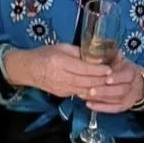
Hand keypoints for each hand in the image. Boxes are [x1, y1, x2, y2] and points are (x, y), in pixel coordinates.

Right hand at [4, 44, 143, 112]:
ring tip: (110, 84)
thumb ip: (79, 52)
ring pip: (85, 90)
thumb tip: (96, 56)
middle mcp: (61, 77)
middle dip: (102, 80)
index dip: (99, 70)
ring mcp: (61, 88)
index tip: (111, 68)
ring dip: (99, 88)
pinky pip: (80, 93)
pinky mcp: (62, 94)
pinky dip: (91, 91)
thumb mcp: (61, 47)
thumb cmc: (44, 54)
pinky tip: (99, 88)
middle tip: (115, 77)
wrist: (27, 69)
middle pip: (87, 81)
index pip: (84, 68)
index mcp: (60, 62)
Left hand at [77, 58, 143, 114]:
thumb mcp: (121, 61)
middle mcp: (132, 87)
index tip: (105, 78)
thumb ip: (114, 57)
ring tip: (83, 94)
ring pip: (114, 101)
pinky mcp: (123, 107)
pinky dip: (100, 107)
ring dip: (98, 99)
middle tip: (89, 89)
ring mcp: (128, 99)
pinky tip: (88, 104)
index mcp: (132, 73)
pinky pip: (112, 109)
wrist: (137, 84)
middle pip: (120, 91)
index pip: (126, 76)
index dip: (116, 78)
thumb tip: (109, 50)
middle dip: (104, 91)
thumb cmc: (124, 70)